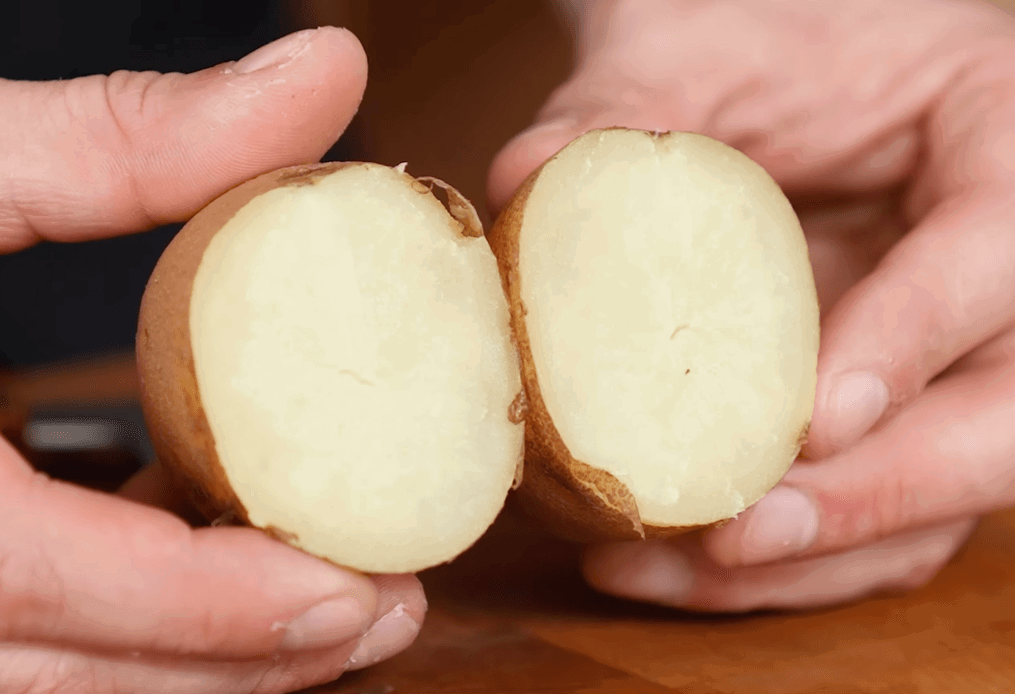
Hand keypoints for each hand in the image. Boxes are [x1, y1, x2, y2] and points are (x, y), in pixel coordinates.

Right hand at [0, 29, 423, 691]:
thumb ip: (129, 137)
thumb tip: (323, 68)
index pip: (34, 580)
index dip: (207, 606)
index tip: (354, 592)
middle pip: (53, 674)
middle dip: (233, 665)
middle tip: (382, 617)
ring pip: (33, 682)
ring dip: (191, 662)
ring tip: (330, 613)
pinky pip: (6, 639)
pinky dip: (120, 623)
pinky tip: (203, 560)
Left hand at [489, 0, 1014, 610]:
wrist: (774, 53)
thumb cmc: (761, 32)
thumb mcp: (703, 43)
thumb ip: (626, 107)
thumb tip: (523, 179)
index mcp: (1002, 144)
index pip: (995, 255)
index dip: (912, 343)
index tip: (812, 420)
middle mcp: (1004, 271)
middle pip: (1004, 421)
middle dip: (875, 497)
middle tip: (737, 537)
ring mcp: (956, 356)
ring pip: (941, 500)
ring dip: (811, 559)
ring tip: (666, 565)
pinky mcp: (893, 412)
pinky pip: (872, 512)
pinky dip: (785, 558)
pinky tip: (672, 558)